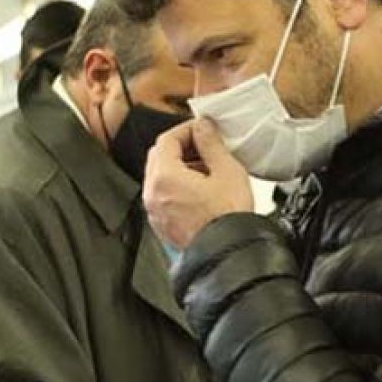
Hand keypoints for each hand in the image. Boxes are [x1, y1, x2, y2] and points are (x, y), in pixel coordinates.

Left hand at [143, 119, 255, 248]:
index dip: (186, 129)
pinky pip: (163, 196)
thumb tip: (203, 128)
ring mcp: (154, 211)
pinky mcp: (161, 224)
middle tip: (205, 145)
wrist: (228, 253)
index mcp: (164, 178)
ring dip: (181, 167)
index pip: (166, 140)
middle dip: (182, 147)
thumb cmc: (228, 218)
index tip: (202, 129)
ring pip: (160, 177)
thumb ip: (211, 144)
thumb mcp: (227, 171)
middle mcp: (152, 194)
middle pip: (158, 157)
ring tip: (209, 168)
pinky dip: (177, 186)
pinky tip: (202, 189)